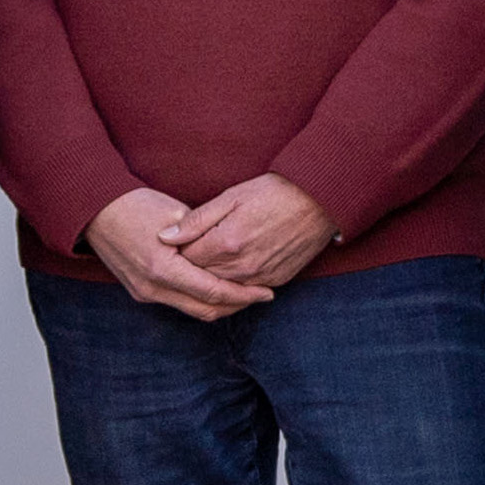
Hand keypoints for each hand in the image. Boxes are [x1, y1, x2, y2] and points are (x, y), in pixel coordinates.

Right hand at [87, 187, 274, 320]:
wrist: (94, 211)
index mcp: (164, 269)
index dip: (244, 294)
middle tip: (261, 295)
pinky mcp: (140, 292)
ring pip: (191, 310)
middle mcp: (153, 288)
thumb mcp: (175, 214)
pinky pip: (178, 303)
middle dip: (236, 305)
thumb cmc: (136, 205)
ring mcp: (144, 293)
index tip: (266, 291)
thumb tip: (229, 251)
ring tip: (244, 292)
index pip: (214, 292)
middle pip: (205, 310)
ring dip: (219, 304)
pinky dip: (200, 299)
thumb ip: (203, 236)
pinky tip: (216, 287)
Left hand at [167, 174, 336, 289]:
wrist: (319, 200)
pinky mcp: (276, 281)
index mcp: (226, 242)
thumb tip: (164, 237)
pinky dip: (235, 284)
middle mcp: (242, 266)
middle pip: (201, 279)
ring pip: (223, 290)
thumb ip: (196, 220)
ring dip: (212, 279)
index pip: (186, 259)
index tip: (175, 244)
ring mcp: (260, 277)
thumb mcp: (232, 197)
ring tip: (209, 263)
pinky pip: (246, 291)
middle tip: (189, 255)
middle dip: (191, 269)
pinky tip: (231, 271)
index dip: (178, 252)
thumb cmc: (274, 192)